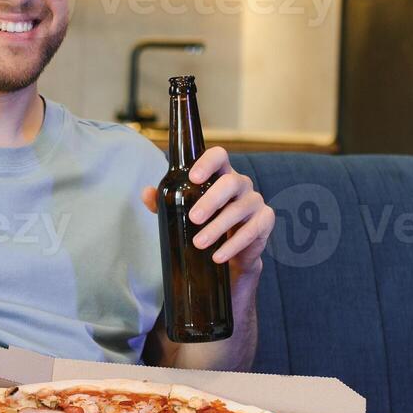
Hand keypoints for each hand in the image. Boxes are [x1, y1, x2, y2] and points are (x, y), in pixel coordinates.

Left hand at [140, 146, 273, 282]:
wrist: (231, 251)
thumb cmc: (207, 222)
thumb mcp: (183, 210)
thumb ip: (164, 201)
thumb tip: (147, 193)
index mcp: (221, 174)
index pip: (219, 156)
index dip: (207, 163)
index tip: (194, 178)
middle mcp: (241, 184)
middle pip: (231, 183)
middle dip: (211, 201)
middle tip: (193, 218)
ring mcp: (255, 201)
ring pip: (239, 209)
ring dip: (218, 227)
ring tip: (199, 243)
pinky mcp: (265, 221)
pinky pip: (251, 231)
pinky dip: (233, 245)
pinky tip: (218, 255)